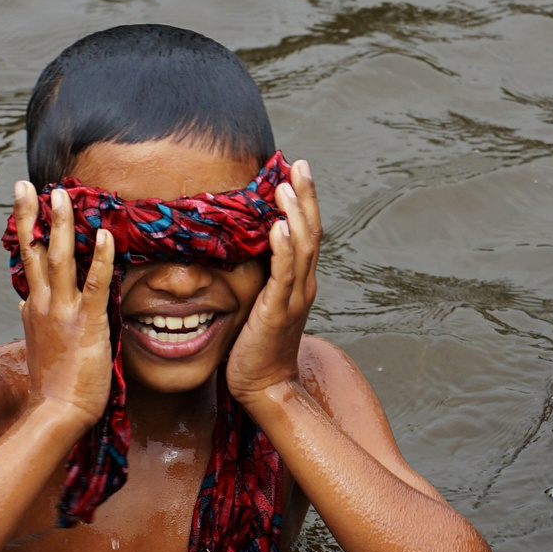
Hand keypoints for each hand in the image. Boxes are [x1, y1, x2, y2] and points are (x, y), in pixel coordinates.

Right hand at [9, 181, 115, 423]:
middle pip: (32, 251)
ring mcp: (62, 312)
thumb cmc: (53, 385)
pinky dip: (98, 257)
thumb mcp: (36, 347)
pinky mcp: (86, 323)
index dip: (26, 231)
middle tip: (25, 184)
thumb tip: (21, 305)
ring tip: (59, 195)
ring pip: (57, 258)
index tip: (25, 203)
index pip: (27, 262)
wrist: (56, 412)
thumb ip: (30, 322)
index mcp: (33, 309)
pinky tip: (104, 235)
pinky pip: (94, 283)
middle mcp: (42, 305)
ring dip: (59, 224)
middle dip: (30, 215)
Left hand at [227, 159, 320, 404]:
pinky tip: (279, 226)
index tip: (296, 172)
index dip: (304, 202)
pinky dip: (283, 248)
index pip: (305, 233)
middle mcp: (303, 285)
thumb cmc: (256, 349)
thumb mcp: (259, 305)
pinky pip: (284, 274)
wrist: (266, 387)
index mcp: (299, 282)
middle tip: (299, 164)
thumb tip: (241, 252)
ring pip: (302, 247)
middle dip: (306, 196)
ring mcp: (294, 298)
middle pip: (311, 232)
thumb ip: (258, 279)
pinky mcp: (278, 311)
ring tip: (287, 186)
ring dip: (296, 213)